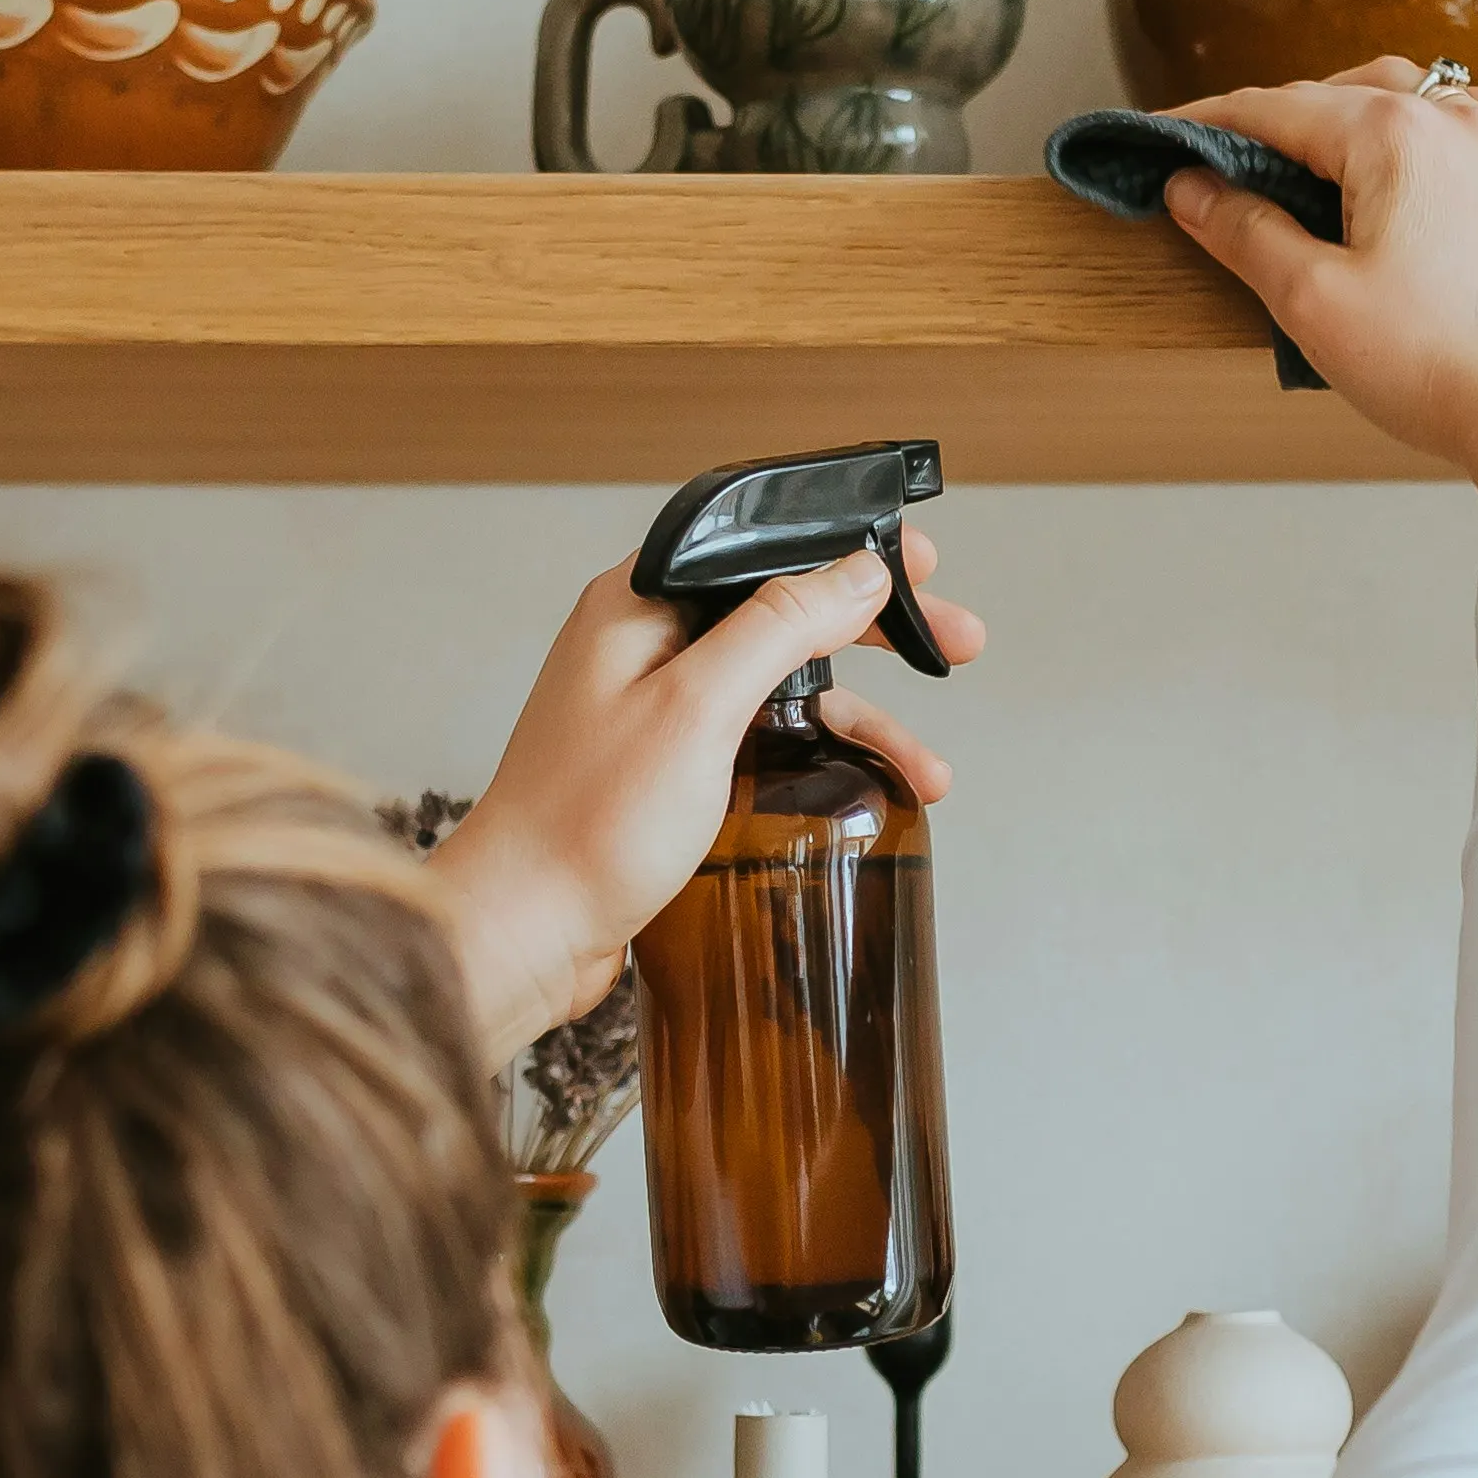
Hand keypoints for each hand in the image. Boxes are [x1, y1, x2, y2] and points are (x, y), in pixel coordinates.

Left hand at [430, 525, 985, 1050]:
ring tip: (929, 769)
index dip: (846, 547)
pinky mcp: (670, 773)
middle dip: (875, 633)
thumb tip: (857, 570)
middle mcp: (647, 647)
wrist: (523, 932)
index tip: (918, 562)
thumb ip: (779, 627)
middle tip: (954, 643)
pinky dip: (821, 763)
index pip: (760, 545)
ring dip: (863, 718)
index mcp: (639, 605)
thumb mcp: (698, 709)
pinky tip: (870, 794)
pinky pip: (764, 745)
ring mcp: (659, 712)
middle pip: (784, 615)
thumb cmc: (585, 823)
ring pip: (785, 690)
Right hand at [1158, 61, 1477, 539]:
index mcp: (1396, 134)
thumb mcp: (1315, 303)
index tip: (1168, 137)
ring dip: (1367, 125)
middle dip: (1290, 120)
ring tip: (1329, 173)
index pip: (1277, 108)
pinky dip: (1435, 147)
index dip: (1210, 121)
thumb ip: (1246, 233)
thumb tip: (1192, 188)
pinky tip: (1423, 188)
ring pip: (1424, 105)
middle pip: (1352, 94)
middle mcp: (1465, 118)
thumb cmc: (1443, 369)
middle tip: (1242, 165)